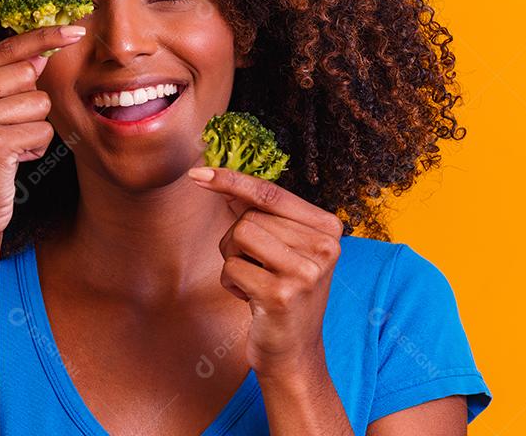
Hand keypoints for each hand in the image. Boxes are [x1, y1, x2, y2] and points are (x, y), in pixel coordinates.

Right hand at [0, 24, 85, 236]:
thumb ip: (5, 80)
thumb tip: (43, 52)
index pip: (7, 47)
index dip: (44, 36)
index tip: (75, 28)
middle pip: (29, 74)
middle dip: (32, 103)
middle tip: (8, 129)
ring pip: (40, 102)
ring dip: (35, 127)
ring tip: (10, 146)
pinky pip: (42, 130)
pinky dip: (37, 147)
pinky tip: (14, 160)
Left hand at [188, 166, 343, 378]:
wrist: (294, 352)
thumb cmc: (284, 292)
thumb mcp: (284, 248)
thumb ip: (261, 213)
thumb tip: (221, 177)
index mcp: (328, 228)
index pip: (271, 192)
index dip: (231, 180)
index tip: (197, 173)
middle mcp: (324, 247)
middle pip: (250, 217)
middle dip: (236, 241)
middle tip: (256, 269)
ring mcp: (306, 272)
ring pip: (239, 236)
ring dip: (232, 259)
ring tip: (254, 281)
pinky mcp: (282, 295)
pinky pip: (231, 268)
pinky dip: (231, 283)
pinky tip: (251, 300)